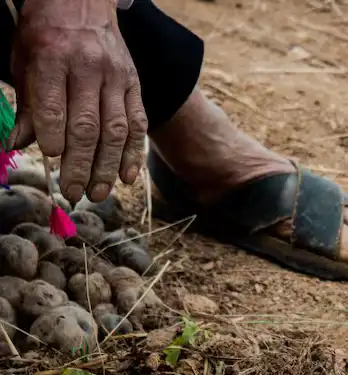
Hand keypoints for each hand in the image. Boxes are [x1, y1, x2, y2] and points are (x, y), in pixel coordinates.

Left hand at [11, 0, 147, 202]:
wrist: (82, 3)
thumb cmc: (46, 35)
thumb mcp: (25, 61)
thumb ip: (28, 105)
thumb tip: (18, 146)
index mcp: (53, 59)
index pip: (54, 108)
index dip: (53, 139)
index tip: (50, 160)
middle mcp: (89, 69)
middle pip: (88, 126)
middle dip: (80, 165)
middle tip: (73, 193)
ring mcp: (116, 79)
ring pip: (116, 131)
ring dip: (107, 167)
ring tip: (98, 193)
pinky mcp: (134, 86)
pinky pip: (138, 125)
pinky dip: (134, 154)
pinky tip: (127, 178)